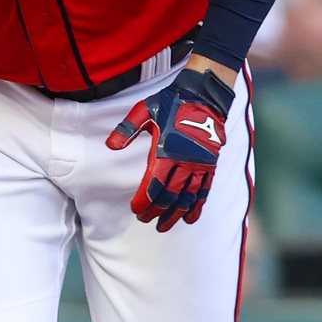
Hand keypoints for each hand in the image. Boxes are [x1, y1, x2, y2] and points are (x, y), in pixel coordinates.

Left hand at [105, 65, 234, 231]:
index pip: (153, 185)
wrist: (204, 95)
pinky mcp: (210, 165)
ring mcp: (199, 165)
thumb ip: (126, 129)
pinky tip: (190, 218)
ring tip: (165, 226)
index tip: (136, 210)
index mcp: (165, 151)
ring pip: (187, 198)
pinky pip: (204, 191)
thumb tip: (111, 145)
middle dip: (156, 211)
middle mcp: (184, 162)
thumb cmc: (172, 102)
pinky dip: (197, 207)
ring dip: (175, 215)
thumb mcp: (144, 111)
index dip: (143, 201)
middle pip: (169, 196)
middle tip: (146, 220)